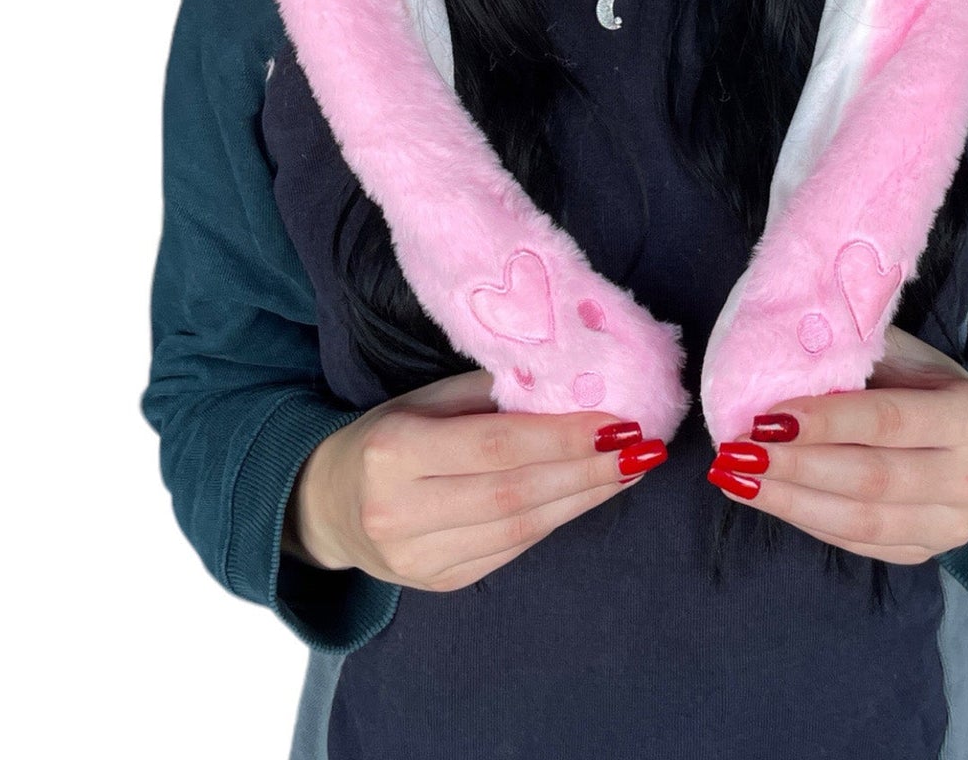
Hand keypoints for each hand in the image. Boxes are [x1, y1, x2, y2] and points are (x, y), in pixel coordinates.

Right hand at [284, 368, 665, 591]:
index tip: (618, 422)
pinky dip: (555, 520)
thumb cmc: (386, 434)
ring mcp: (418, 559)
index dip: (562, 438)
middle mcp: (401, 512)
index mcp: (394, 452)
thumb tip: (571, 385)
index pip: (495, 446)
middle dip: (587, 472)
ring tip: (627, 470)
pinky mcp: (438, 583)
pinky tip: (585, 495)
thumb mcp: (424, 398)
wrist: (326, 503)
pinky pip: (510, 549)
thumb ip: (490, 393)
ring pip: (519, 529)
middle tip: (641, 448)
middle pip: (514, 493)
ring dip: (583, 499)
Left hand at [704, 324, 967, 563]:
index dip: (825, 422)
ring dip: (790, 501)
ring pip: (860, 522)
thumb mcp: (909, 354)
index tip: (765, 417)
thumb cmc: (932, 385)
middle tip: (736, 452)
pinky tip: (769, 498)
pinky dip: (807, 520)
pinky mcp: (926, 552)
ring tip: (737, 478)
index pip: (888, 422)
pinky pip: (857, 543)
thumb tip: (780, 357)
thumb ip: (856, 355)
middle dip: (795, 467)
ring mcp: (952, 526)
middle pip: (870, 479)